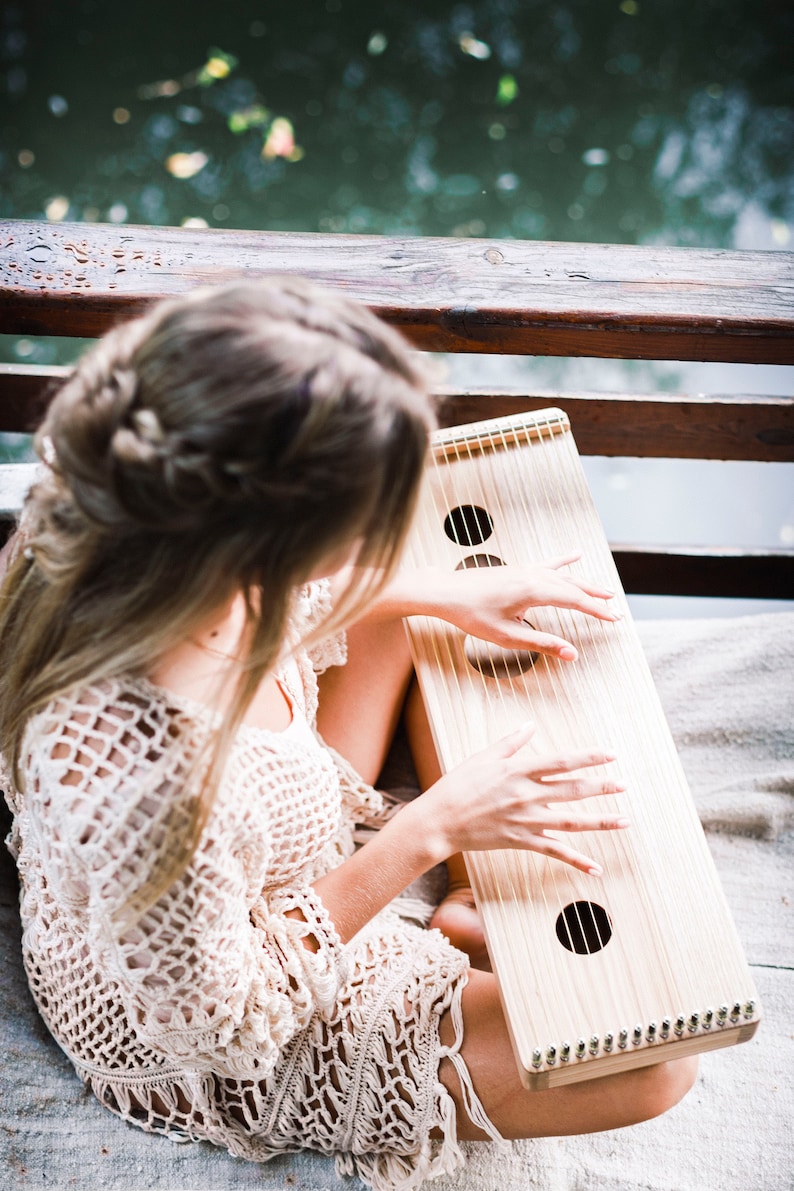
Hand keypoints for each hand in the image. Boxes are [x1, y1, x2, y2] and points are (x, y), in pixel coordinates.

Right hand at [425, 721, 627, 875]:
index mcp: (518, 770)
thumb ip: (511, 741)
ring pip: (571, 822)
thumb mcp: (483, 756)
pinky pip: (554, 852)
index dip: (589, 757)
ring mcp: (525, 820)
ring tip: (625, 820)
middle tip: (626, 784)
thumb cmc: (457, 785)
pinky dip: (576, 861)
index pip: (562, 762)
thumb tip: (531, 724)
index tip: (611, 754)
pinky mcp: (521, 841)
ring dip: (601, 821)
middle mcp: (526, 795)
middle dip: (603, 787)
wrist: (440, 821)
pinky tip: (596, 867)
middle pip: (573, 790)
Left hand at [432, 552, 620, 660]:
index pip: (575, 600)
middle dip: (596, 599)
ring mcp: (525, 569)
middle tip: (616, 610)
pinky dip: (564, 561)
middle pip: (573, 586)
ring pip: (563, 576)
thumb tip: (570, 654)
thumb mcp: (507, 636)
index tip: (615, 619)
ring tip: (605, 591)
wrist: (446, 592)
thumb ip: (542, 644)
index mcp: (533, 591)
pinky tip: (576, 554)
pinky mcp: (517, 569)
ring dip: (585, 584)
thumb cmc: (470, 614)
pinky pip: (547, 563)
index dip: (596, 610)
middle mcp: (532, 575)